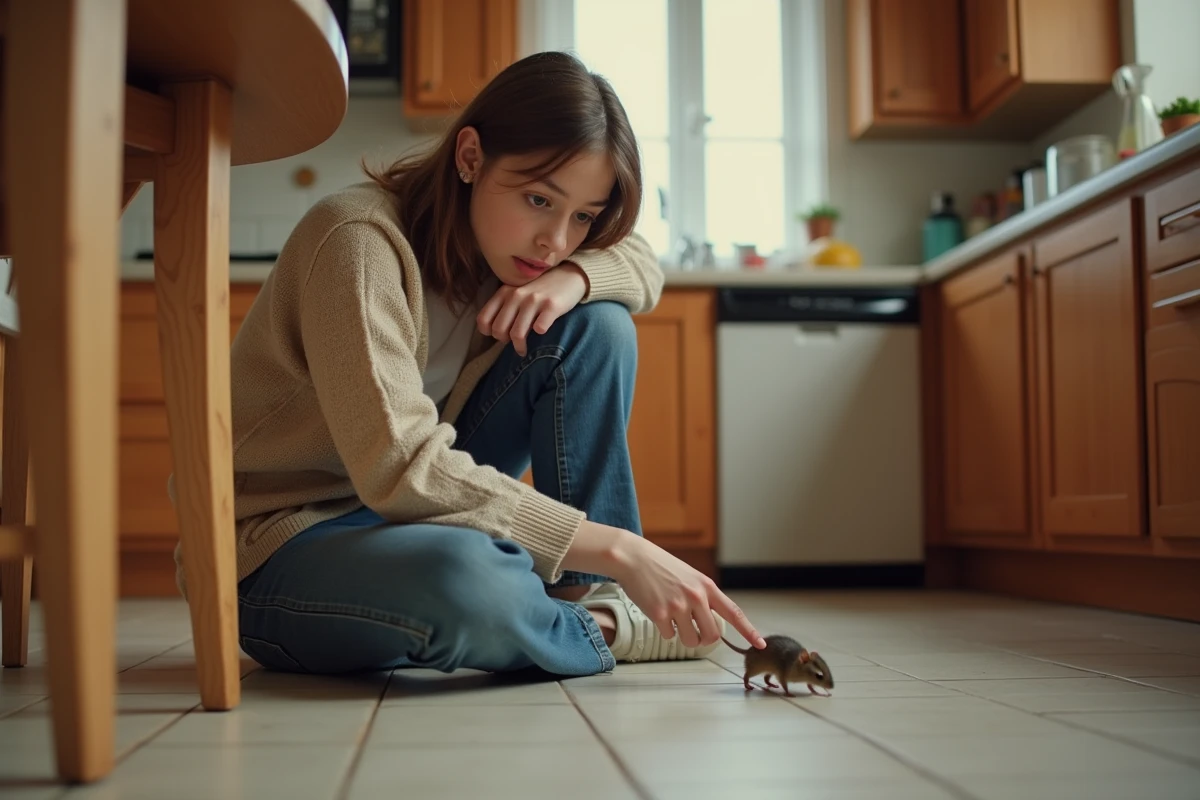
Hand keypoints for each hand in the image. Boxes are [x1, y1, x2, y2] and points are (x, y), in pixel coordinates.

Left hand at [476, 263, 588, 355]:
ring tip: (524, 350)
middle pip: (498, 330)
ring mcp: (534, 300)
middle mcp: (516, 295)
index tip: (501, 335)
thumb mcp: (517, 292)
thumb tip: (493, 332)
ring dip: (520, 347)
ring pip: (517, 333)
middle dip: (504, 341)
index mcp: (504, 292)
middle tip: (514, 342)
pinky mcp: (552, 305)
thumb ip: (504, 307)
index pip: (483, 319)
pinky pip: (540, 328)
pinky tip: (541, 332)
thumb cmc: (540, 289)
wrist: (569, 276)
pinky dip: (540, 333)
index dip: (489, 332)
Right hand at [608, 529, 765, 650]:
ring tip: (673, 620)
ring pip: (692, 641)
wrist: (634, 558)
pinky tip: (657, 611)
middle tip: (694, 631)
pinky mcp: (659, 613)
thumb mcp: (689, 576)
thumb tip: (708, 623)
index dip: (748, 631)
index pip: (734, 612)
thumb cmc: (660, 567)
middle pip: (712, 635)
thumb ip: (702, 596)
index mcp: (707, 586)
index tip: (760, 644)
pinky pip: (669, 636)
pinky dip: (664, 630)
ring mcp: (678, 606)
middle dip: (704, 638)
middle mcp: (696, 597)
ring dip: (684, 637)